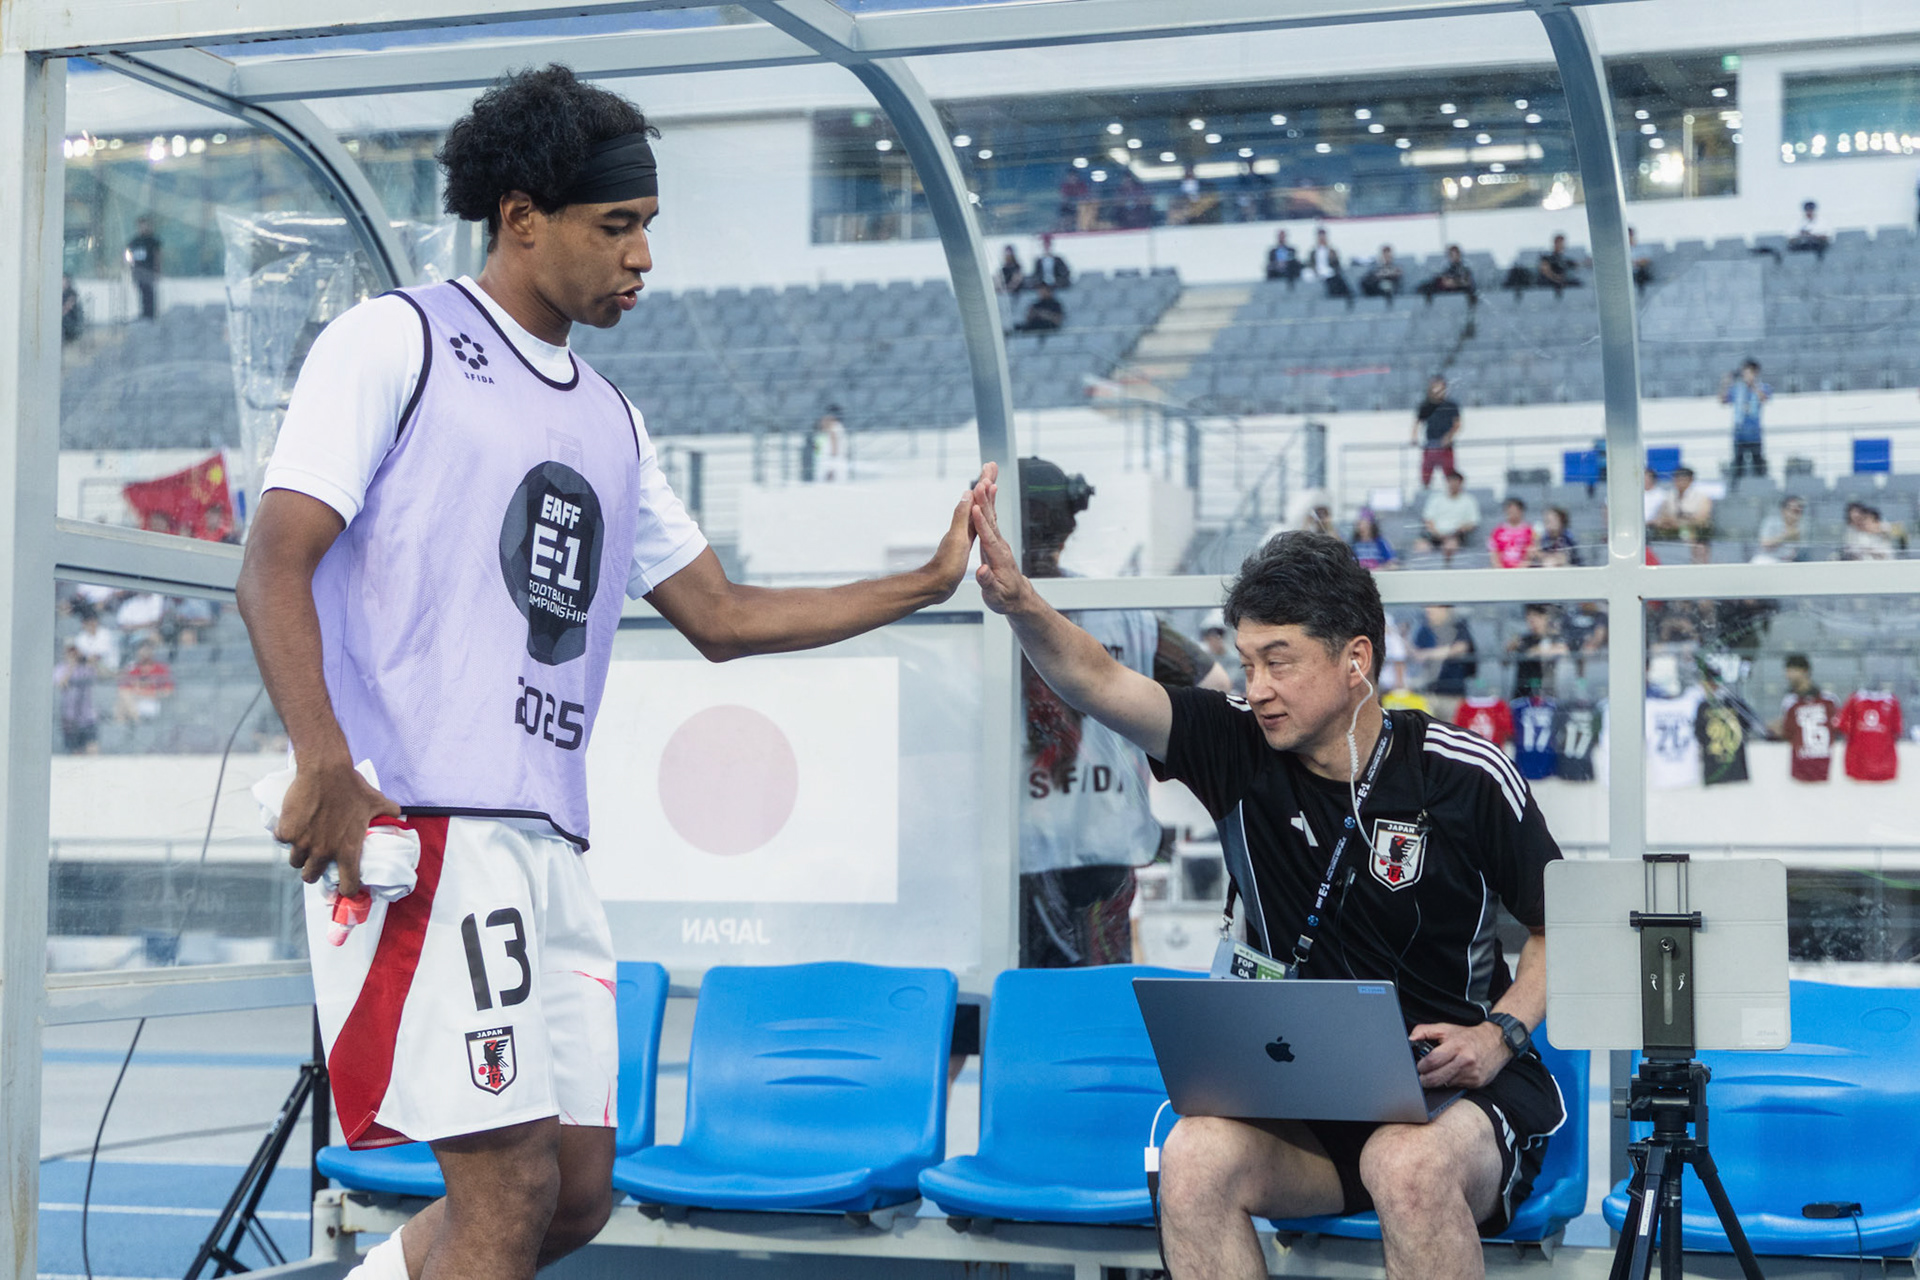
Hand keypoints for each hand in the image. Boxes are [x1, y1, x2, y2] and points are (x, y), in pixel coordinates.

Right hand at [276, 759, 401, 897]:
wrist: (325, 770)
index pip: (348, 885)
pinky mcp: (286, 832)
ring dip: (300, 855)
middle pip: (311, 877)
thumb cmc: (353, 786)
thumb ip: (389, 813)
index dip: (347, 888)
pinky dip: (285, 835)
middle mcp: (324, 852)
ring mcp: (303, 843)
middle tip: (317, 860)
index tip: (345, 885)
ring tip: (305, 842)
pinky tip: (292, 825)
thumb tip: (399, 816)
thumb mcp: (376, 802)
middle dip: (314, 872)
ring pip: (296, 861)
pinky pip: (282, 841)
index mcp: (347, 850)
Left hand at [921, 462, 996, 600]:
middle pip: (977, 500)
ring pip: (977, 510)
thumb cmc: (946, 566)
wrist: (937, 585)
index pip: (977, 497)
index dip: (984, 482)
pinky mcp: (963, 545)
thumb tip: (967, 493)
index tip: (990, 466)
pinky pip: (976, 524)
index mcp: (963, 523)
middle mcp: (962, 526)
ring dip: (984, 496)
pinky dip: (981, 515)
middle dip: (984, 483)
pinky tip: (982, 515)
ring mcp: (963, 535)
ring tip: (990, 484)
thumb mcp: (957, 540)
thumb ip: (962, 516)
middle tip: (991, 467)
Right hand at [971, 467, 1035, 615]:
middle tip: (981, 482)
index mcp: (998, 557)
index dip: (982, 522)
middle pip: (992, 520)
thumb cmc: (1005, 598)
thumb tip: (981, 571)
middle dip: (986, 501)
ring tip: (984, 479)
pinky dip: (987, 505)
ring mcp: (999, 542)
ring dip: (988, 498)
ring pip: (992, 516)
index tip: (976, 508)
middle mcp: (1000, 546)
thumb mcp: (994, 595)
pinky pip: (990, 519)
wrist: (1017, 598)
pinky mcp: (995, 541)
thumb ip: (987, 582)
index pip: (988, 537)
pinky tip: (984, 494)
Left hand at [1410, 1021, 1512, 1090]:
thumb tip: (1410, 1039)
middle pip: (1437, 1078)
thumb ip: (1425, 1031)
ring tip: (1434, 1075)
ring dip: (1437, 1082)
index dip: (1421, 1066)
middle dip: (1425, 1080)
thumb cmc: (1469, 1036)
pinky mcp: (1477, 1083)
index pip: (1433, 1061)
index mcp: (1456, 1046)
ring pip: (1446, 1084)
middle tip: (1420, 1078)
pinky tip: (1451, 1075)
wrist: (1497, 1042)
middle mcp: (1465, 1061)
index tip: (1417, 1067)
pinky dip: (1450, 1083)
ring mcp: (1472, 1074)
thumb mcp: (1446, 1028)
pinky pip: (1457, 1087)